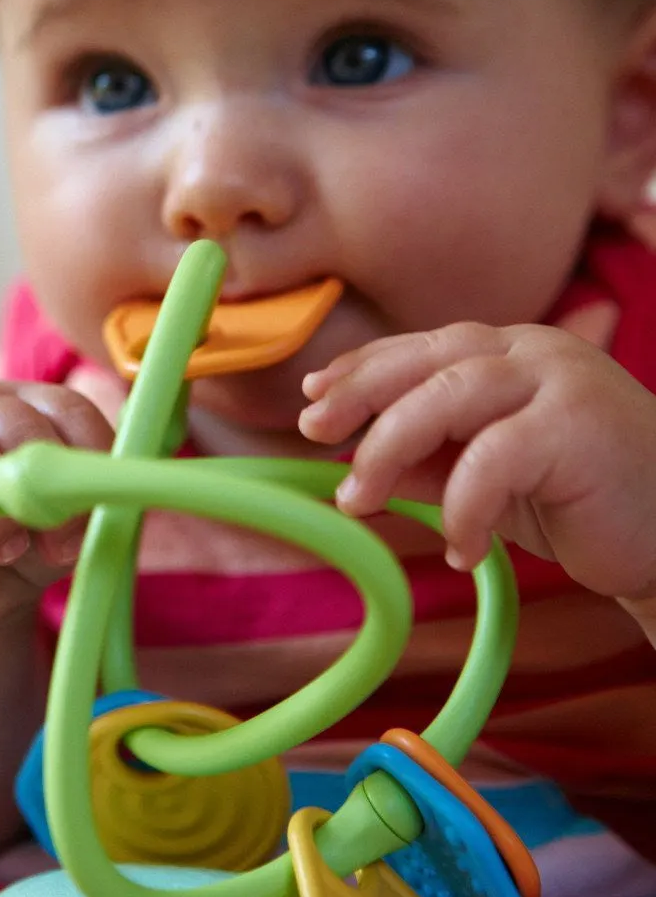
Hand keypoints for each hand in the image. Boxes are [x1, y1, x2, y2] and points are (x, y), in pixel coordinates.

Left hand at [299, 322, 655, 601]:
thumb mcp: (490, 478)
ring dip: (390, 450)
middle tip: (315, 436)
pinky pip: (491, 460)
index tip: (313, 400)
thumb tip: (353, 468)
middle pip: (425, 361)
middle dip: (360, 398)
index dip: (362, 369)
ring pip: (447, 397)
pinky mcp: (576, 427)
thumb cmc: (583, 499)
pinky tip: (461, 548)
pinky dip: (461, 507)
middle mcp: (533, 352)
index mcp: (511, 351)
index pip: (421, 349)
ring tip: (363, 500)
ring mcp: (559, 382)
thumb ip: (429, 461)